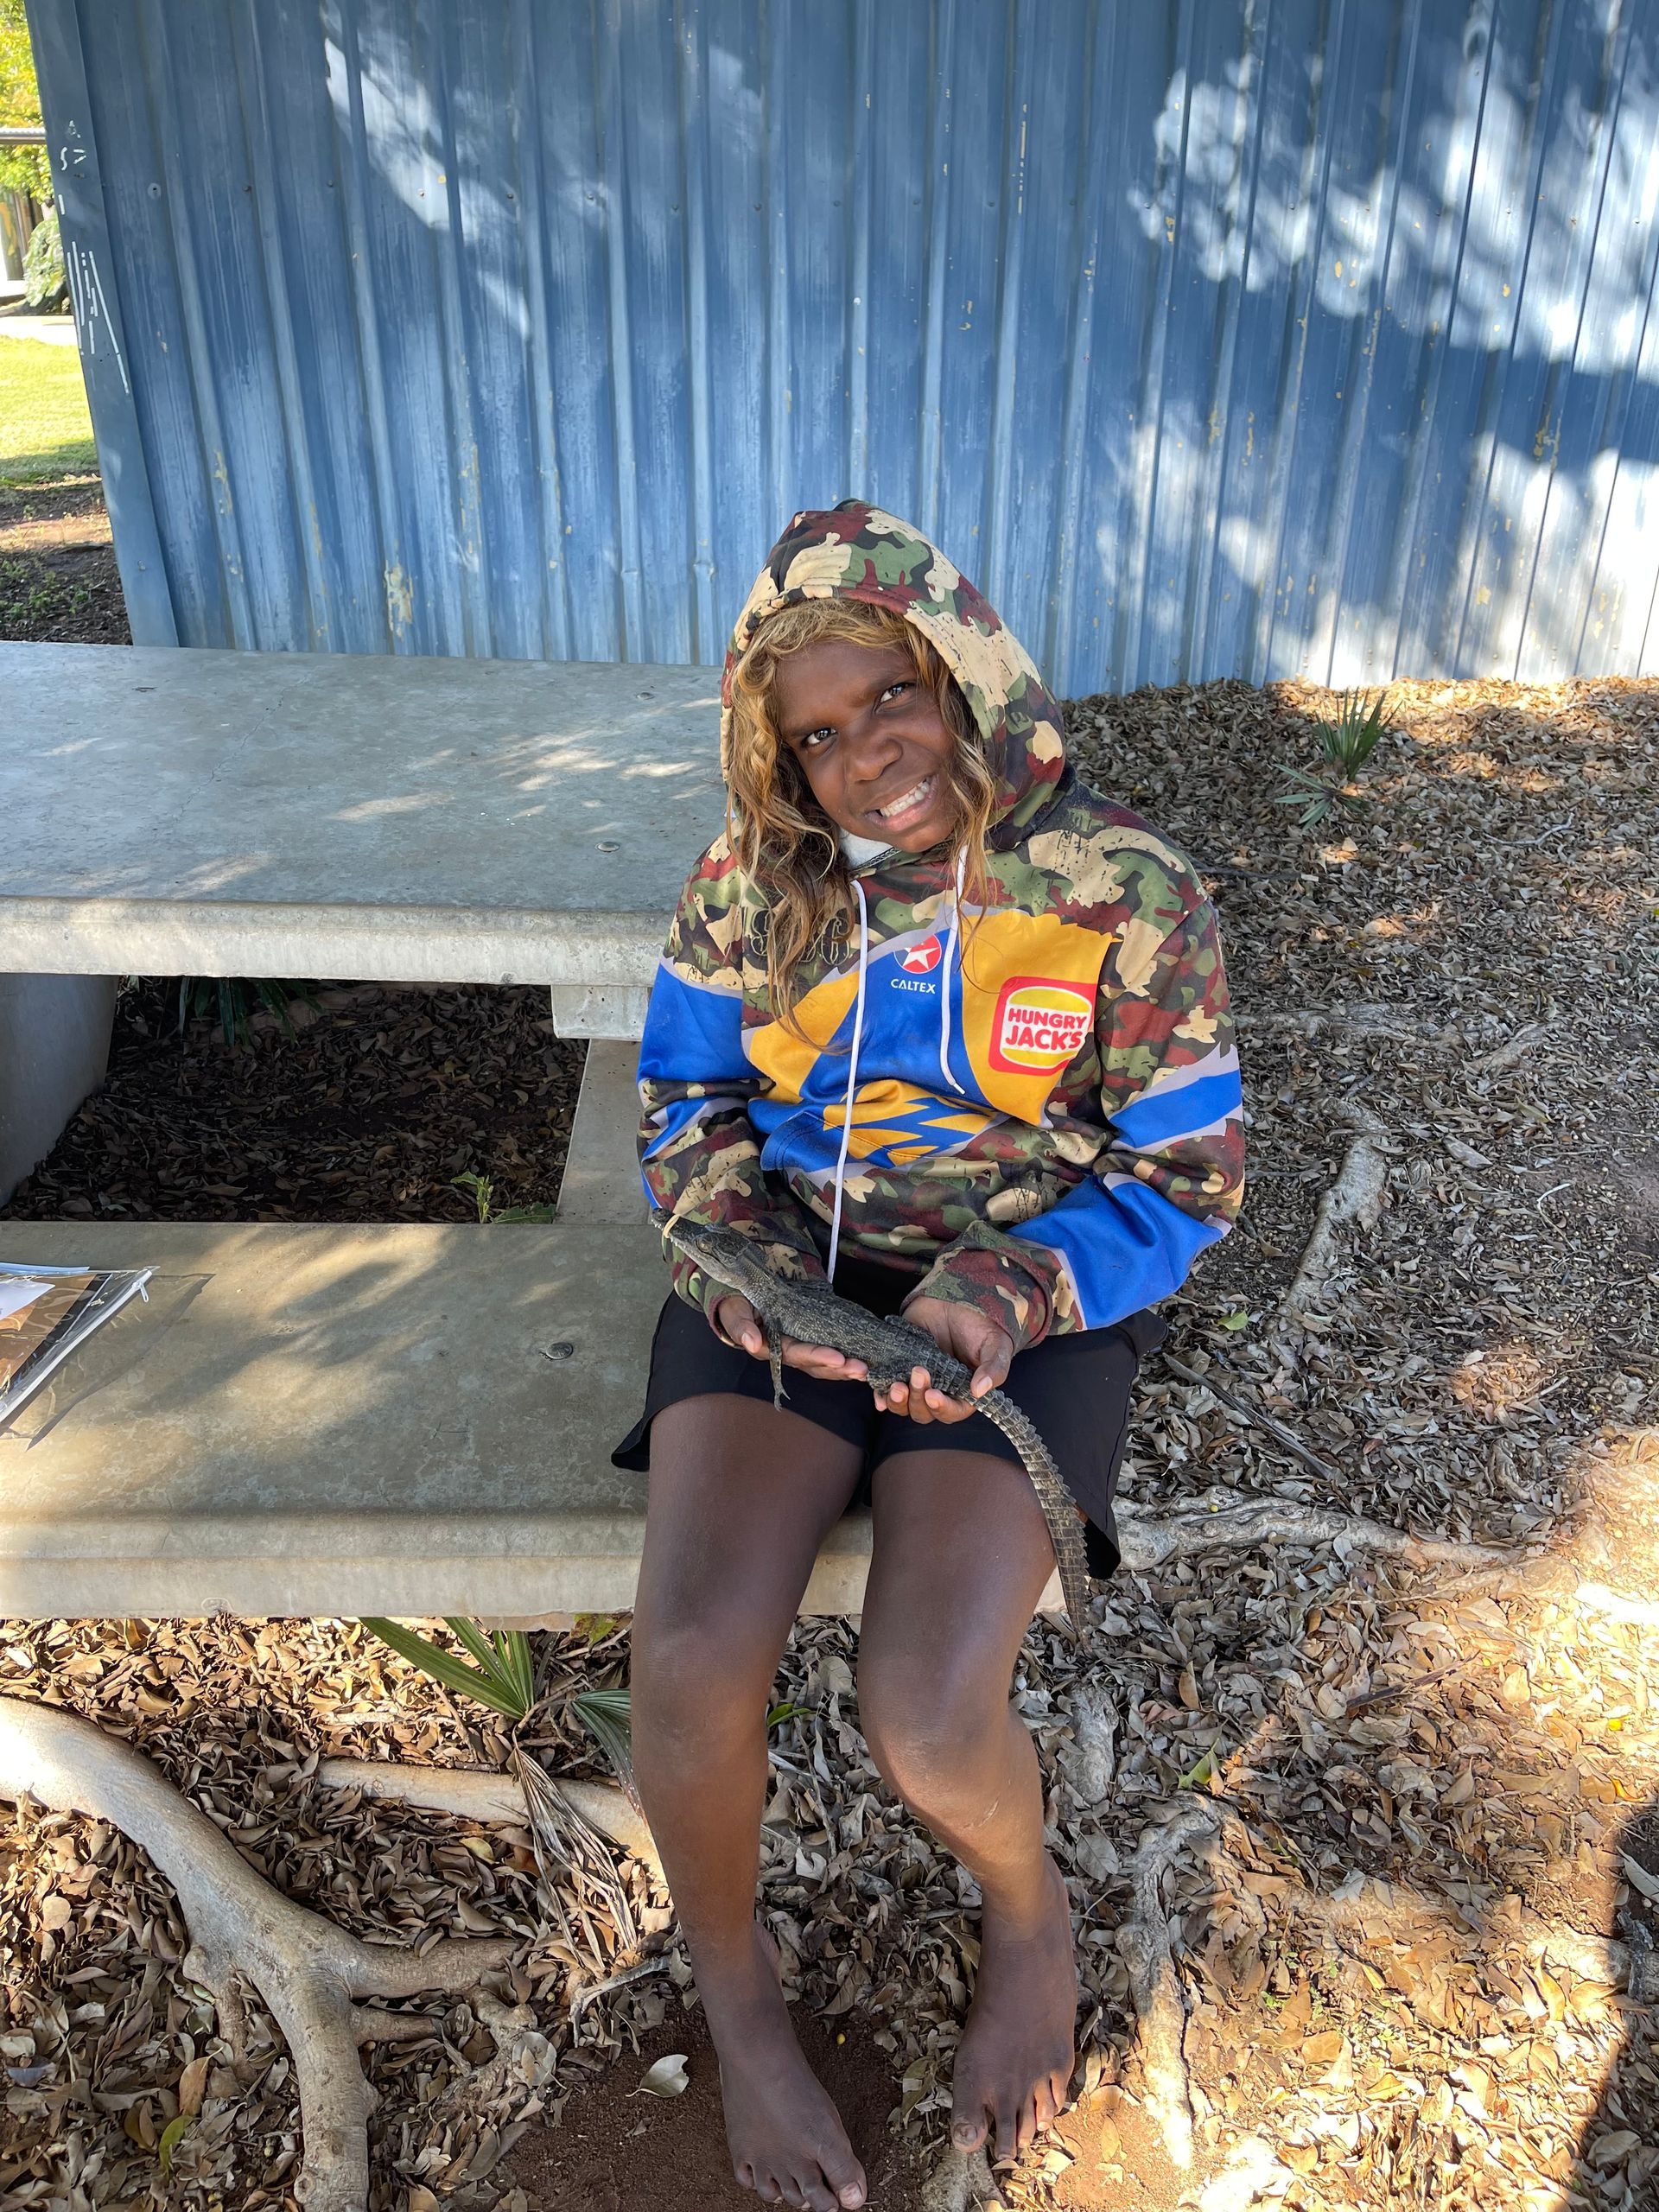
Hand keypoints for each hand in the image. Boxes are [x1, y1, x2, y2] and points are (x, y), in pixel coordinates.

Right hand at [712, 1294, 868, 1384]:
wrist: (742, 1298)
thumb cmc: (738, 1304)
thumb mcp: (734, 1311)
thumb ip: (740, 1325)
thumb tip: (752, 1343)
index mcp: (770, 1347)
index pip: (796, 1354)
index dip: (817, 1357)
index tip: (838, 1358)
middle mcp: (788, 1353)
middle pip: (816, 1365)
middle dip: (839, 1368)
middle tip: (862, 1369)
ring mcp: (801, 1348)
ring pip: (825, 1365)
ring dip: (846, 1369)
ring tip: (867, 1370)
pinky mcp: (811, 1340)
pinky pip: (830, 1353)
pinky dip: (846, 1360)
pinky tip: (865, 1362)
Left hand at [876, 1297, 1012, 1422]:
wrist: (959, 1301)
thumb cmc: (982, 1327)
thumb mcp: (996, 1346)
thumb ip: (994, 1369)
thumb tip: (979, 1391)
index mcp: (963, 1394)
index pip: (952, 1412)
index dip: (941, 1408)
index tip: (933, 1394)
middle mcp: (939, 1392)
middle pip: (923, 1412)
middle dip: (917, 1399)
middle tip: (918, 1373)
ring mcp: (917, 1381)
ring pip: (903, 1404)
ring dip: (897, 1401)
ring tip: (897, 1384)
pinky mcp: (900, 1367)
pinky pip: (886, 1387)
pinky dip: (880, 1393)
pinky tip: (878, 1391)